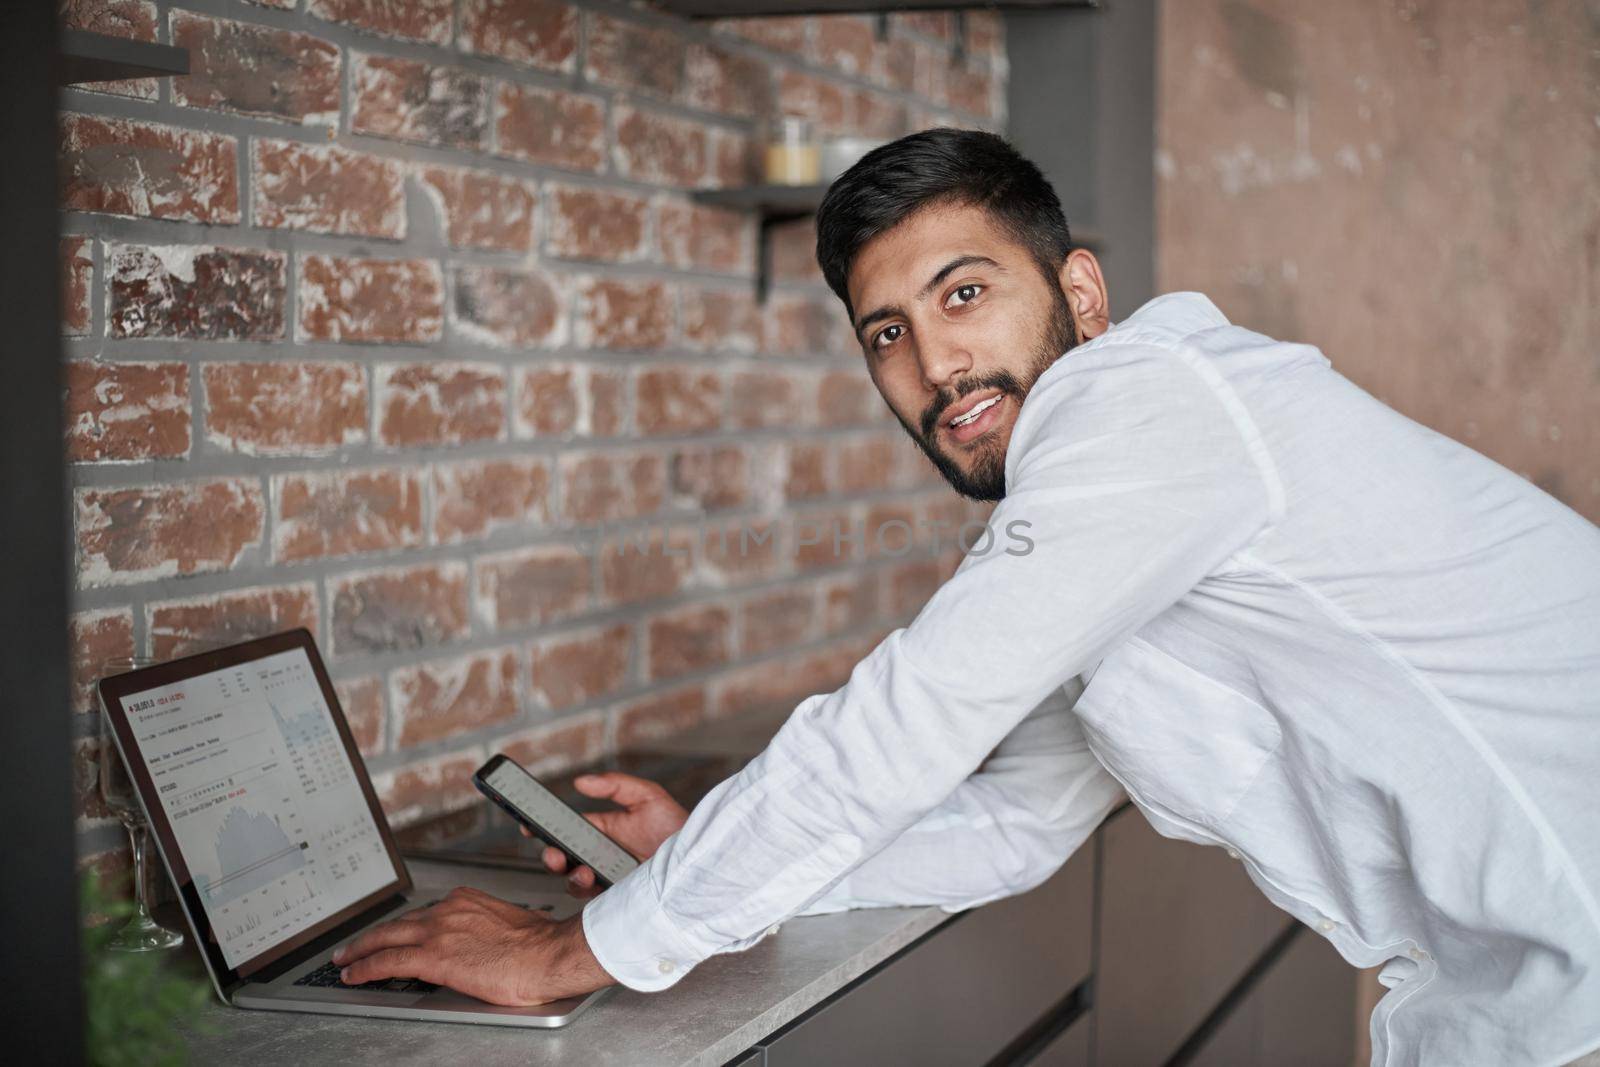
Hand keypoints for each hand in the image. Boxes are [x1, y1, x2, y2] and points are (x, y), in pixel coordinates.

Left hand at [332, 886, 613, 1005]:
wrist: (548, 955)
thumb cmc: (539, 948)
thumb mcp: (507, 927)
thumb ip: (484, 931)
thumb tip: (481, 948)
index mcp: (467, 901)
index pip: (424, 914)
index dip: (404, 927)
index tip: (395, 934)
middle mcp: (448, 910)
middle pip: (398, 922)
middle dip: (372, 935)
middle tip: (353, 946)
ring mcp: (438, 932)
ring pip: (386, 937)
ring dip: (361, 950)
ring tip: (345, 960)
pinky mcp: (433, 957)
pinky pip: (388, 961)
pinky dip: (366, 967)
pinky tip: (354, 974)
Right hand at [523, 772, 687, 897]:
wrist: (699, 860)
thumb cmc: (677, 827)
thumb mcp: (648, 797)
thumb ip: (615, 785)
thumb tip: (580, 782)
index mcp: (603, 829)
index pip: (566, 828)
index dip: (544, 827)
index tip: (529, 823)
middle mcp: (601, 854)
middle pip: (564, 856)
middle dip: (550, 855)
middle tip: (553, 852)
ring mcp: (607, 877)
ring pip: (573, 879)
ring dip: (569, 874)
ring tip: (580, 868)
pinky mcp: (616, 896)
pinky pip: (592, 898)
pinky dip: (586, 889)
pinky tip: (594, 879)